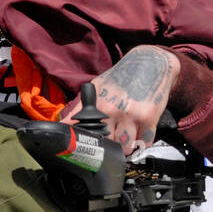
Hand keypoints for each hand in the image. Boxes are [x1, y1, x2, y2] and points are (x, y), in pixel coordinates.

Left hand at [61, 46, 178, 155]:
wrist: (149, 62)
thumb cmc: (121, 76)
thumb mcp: (97, 87)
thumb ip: (80, 108)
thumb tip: (62, 124)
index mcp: (99, 104)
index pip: (88, 134)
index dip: (88, 145)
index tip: (89, 149)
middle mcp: (114, 111)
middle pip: (108, 145)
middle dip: (108, 148)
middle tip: (110, 145)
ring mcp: (133, 115)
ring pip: (127, 147)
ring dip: (125, 148)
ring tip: (124, 140)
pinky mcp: (150, 118)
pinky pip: (144, 142)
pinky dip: (141, 143)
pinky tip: (138, 135)